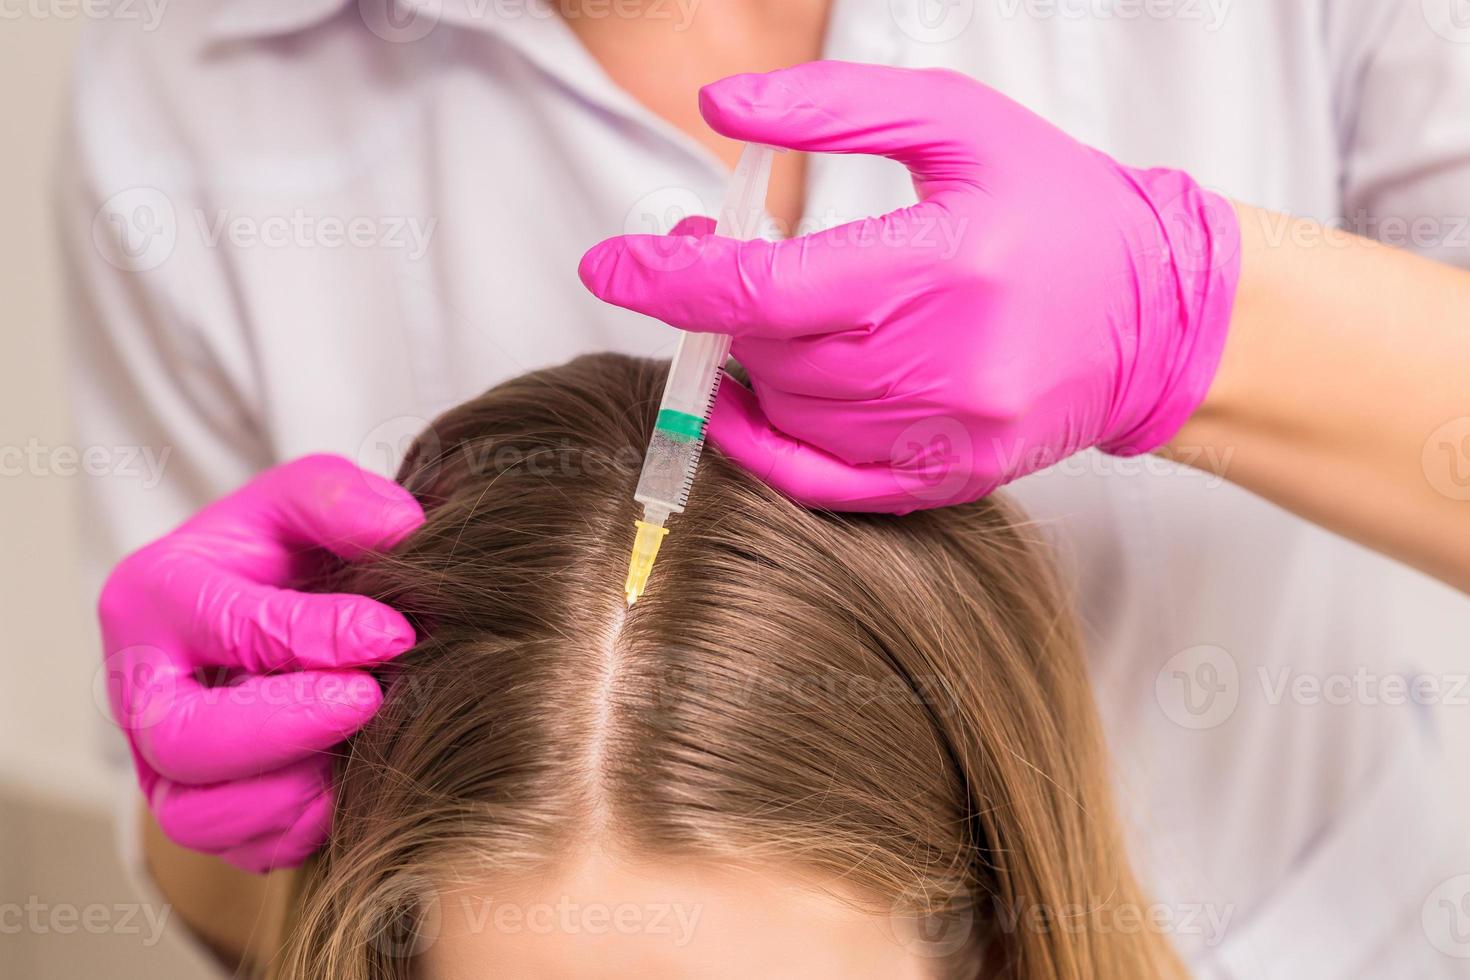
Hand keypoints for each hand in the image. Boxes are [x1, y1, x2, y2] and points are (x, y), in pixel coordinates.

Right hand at [98, 455, 423, 871]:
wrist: (265, 607)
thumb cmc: (278, 552)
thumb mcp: (300, 500)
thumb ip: (338, 499)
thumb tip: (401, 529)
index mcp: (152, 596)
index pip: (229, 628)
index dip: (318, 637)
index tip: (395, 634)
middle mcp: (139, 688)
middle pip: (185, 742)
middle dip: (288, 729)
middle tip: (372, 700)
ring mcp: (158, 760)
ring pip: (199, 815)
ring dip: (294, 791)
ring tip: (362, 743)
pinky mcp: (195, 809)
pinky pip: (238, 848)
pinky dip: (300, 826)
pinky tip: (350, 778)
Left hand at [579, 60, 1240, 511]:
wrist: (1159, 313)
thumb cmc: (1057, 206)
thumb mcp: (958, 121)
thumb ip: (833, 106)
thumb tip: (719, 109)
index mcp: (943, 263)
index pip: (765, 288)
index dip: (670, 279)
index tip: (607, 264)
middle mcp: (946, 361)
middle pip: (771, 353)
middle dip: (718, 307)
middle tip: (705, 263)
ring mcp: (950, 433)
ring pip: (791, 415)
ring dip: (749, 367)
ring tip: (762, 316)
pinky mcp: (953, 478)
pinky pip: (827, 483)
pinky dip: (768, 448)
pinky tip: (746, 406)